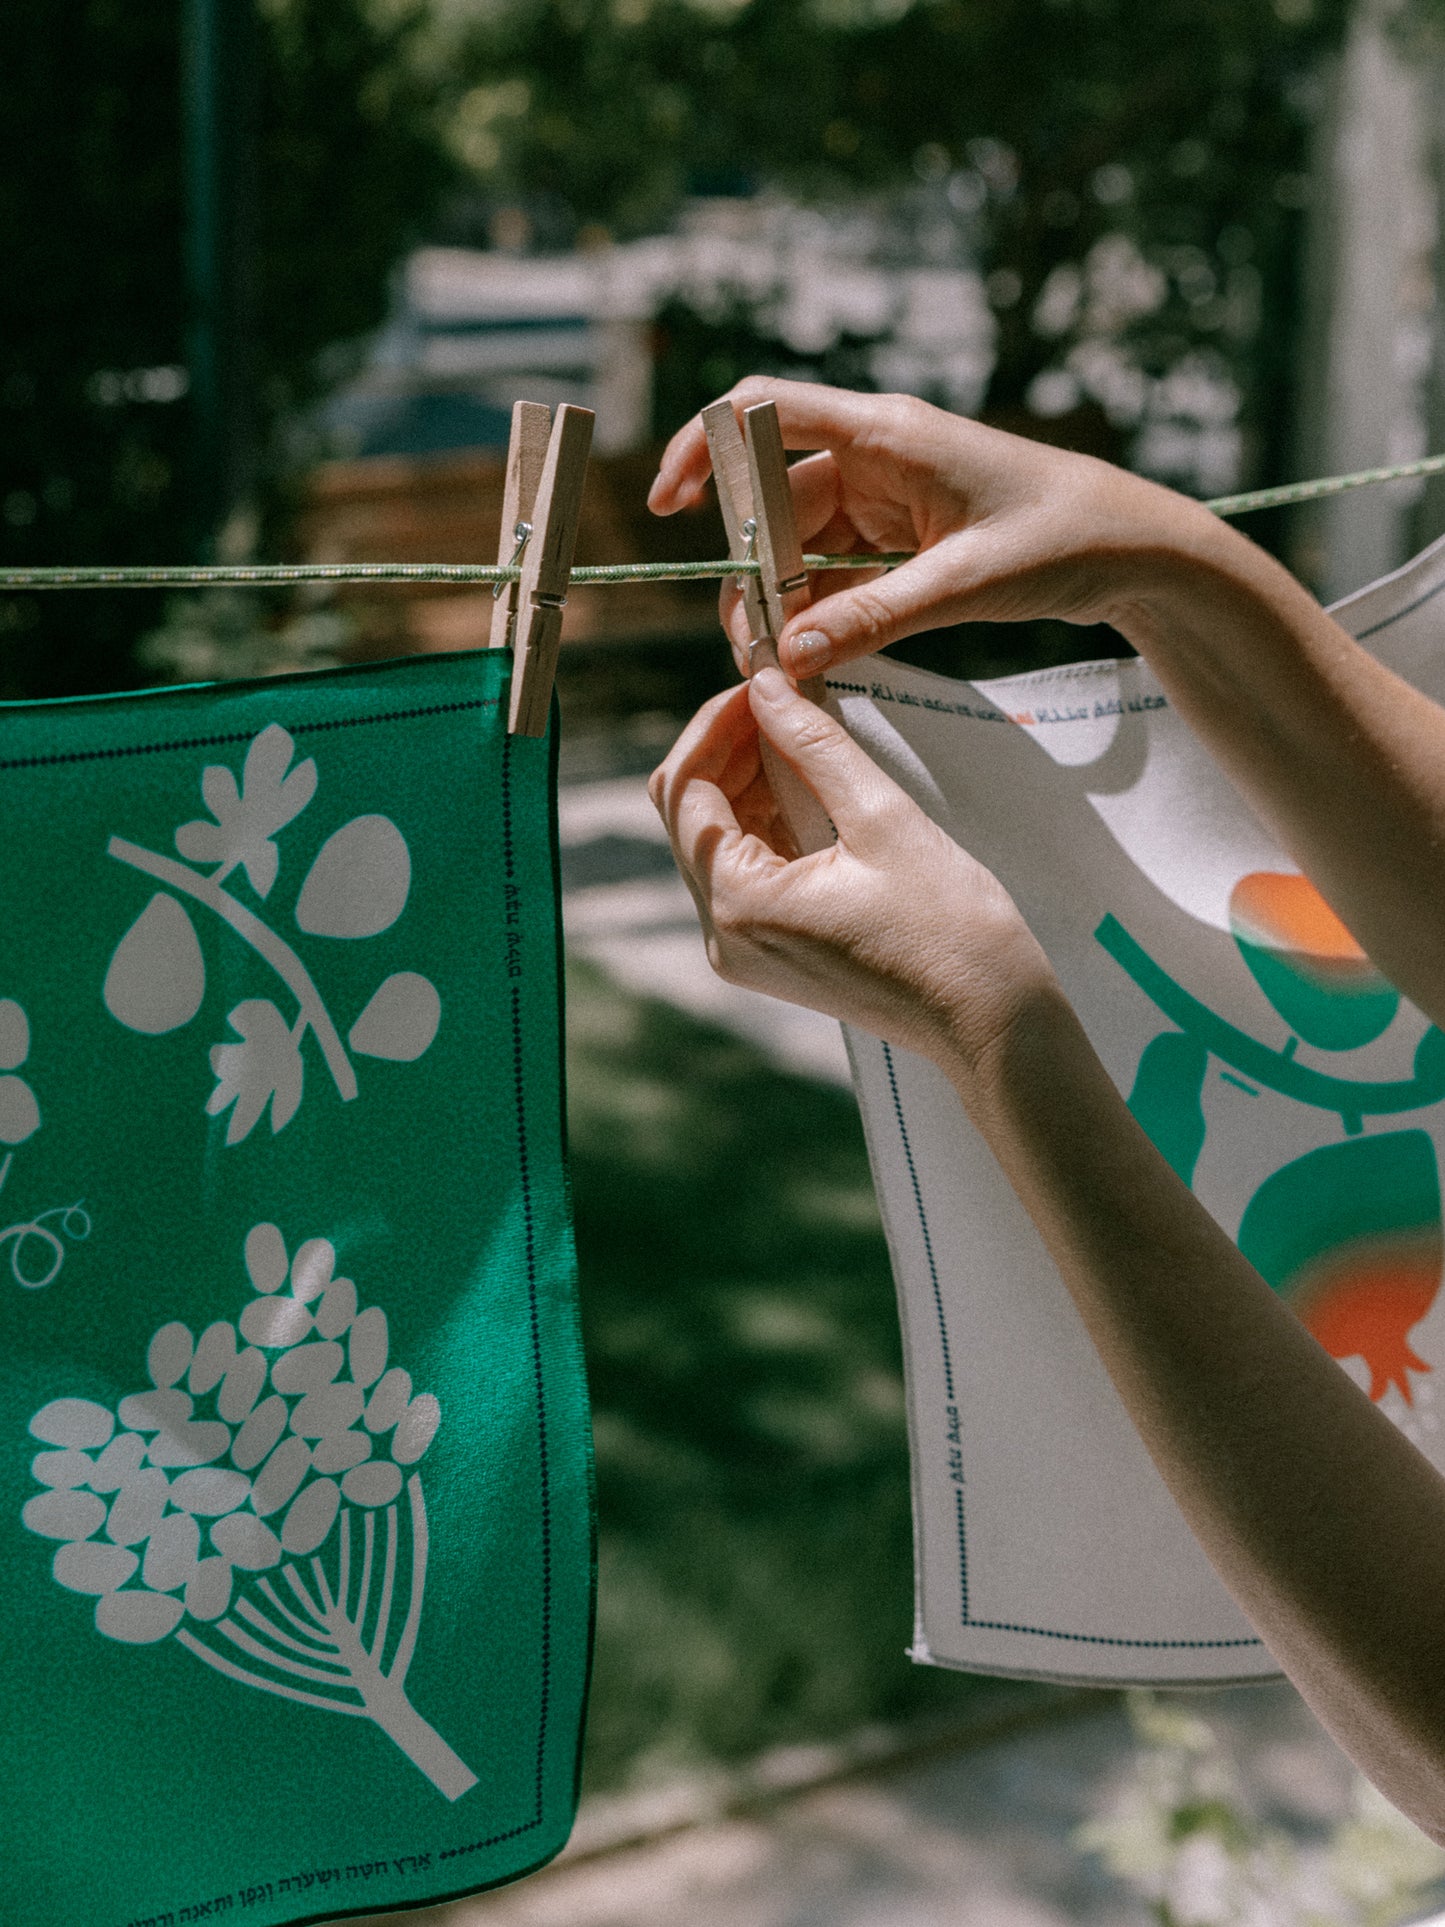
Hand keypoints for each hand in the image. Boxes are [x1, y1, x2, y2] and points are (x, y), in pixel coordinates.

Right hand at [648, 374, 1226, 679]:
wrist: (1135, 546)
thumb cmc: (1064, 537)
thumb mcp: (965, 584)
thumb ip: (874, 618)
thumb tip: (790, 655)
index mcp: (886, 433)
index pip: (763, 413)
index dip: (702, 449)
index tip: (668, 506)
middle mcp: (877, 455)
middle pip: (774, 501)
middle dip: (752, 569)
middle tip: (750, 643)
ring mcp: (888, 497)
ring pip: (802, 544)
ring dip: (786, 599)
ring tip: (785, 660)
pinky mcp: (903, 536)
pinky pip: (838, 569)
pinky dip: (823, 610)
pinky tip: (820, 653)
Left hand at [649, 665, 1056, 1077]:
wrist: (990, 1018)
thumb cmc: (950, 926)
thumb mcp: (881, 817)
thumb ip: (813, 745)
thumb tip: (765, 684)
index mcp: (739, 904)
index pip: (685, 791)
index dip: (714, 725)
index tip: (760, 680)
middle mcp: (723, 935)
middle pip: (690, 815)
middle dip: (727, 748)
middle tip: (780, 698)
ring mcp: (743, 950)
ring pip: (715, 840)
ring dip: (747, 781)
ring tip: (800, 732)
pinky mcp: (770, 954)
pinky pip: (745, 871)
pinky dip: (766, 821)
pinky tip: (807, 785)